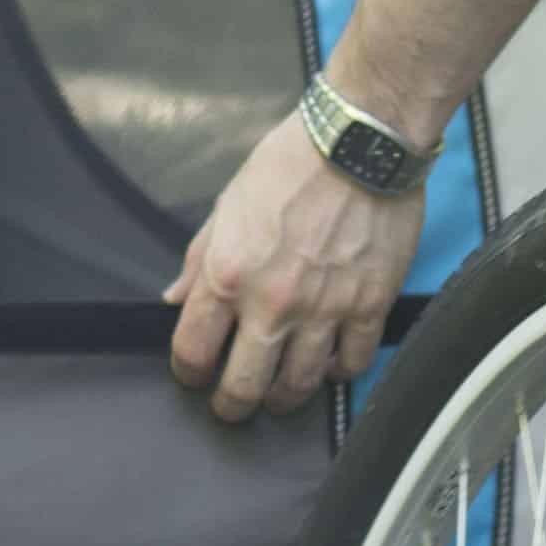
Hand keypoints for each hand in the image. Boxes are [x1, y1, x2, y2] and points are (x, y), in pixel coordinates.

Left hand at [167, 111, 427, 422]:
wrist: (361, 139)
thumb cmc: (292, 161)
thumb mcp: (228, 204)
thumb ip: (200, 258)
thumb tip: (176, 297)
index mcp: (227, 274)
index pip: (192, 351)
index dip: (188, 372)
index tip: (194, 373)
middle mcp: (272, 302)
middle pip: (243, 388)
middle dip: (231, 405)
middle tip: (232, 405)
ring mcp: (324, 309)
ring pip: (298, 386)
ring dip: (284, 398)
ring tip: (280, 393)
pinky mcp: (369, 306)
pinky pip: (352, 363)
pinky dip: (339, 370)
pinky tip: (331, 360)